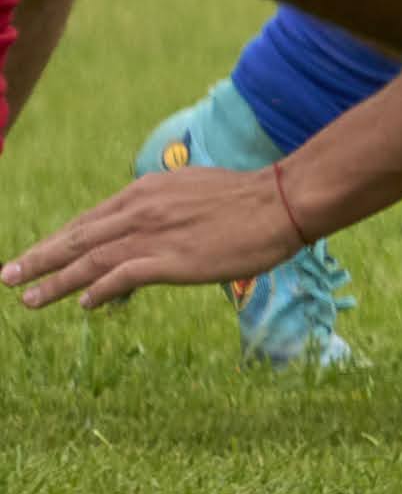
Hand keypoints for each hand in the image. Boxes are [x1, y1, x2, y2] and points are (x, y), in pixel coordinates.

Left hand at [9, 164, 306, 308]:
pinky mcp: (171, 259)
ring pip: (90, 260)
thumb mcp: (193, 194)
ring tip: (28, 298)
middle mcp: (141, 209)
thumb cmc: (247, 199)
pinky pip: (122, 277)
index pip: (90, 220)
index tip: (36, 255)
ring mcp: (154, 234)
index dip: (59, 240)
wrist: (283, 201)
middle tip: (8, 276)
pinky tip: (82, 303)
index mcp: (146, 191)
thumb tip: (143, 241)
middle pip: (78, 239)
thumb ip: (162, 212)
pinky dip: (98, 289)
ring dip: (54, 281)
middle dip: (39, 259)